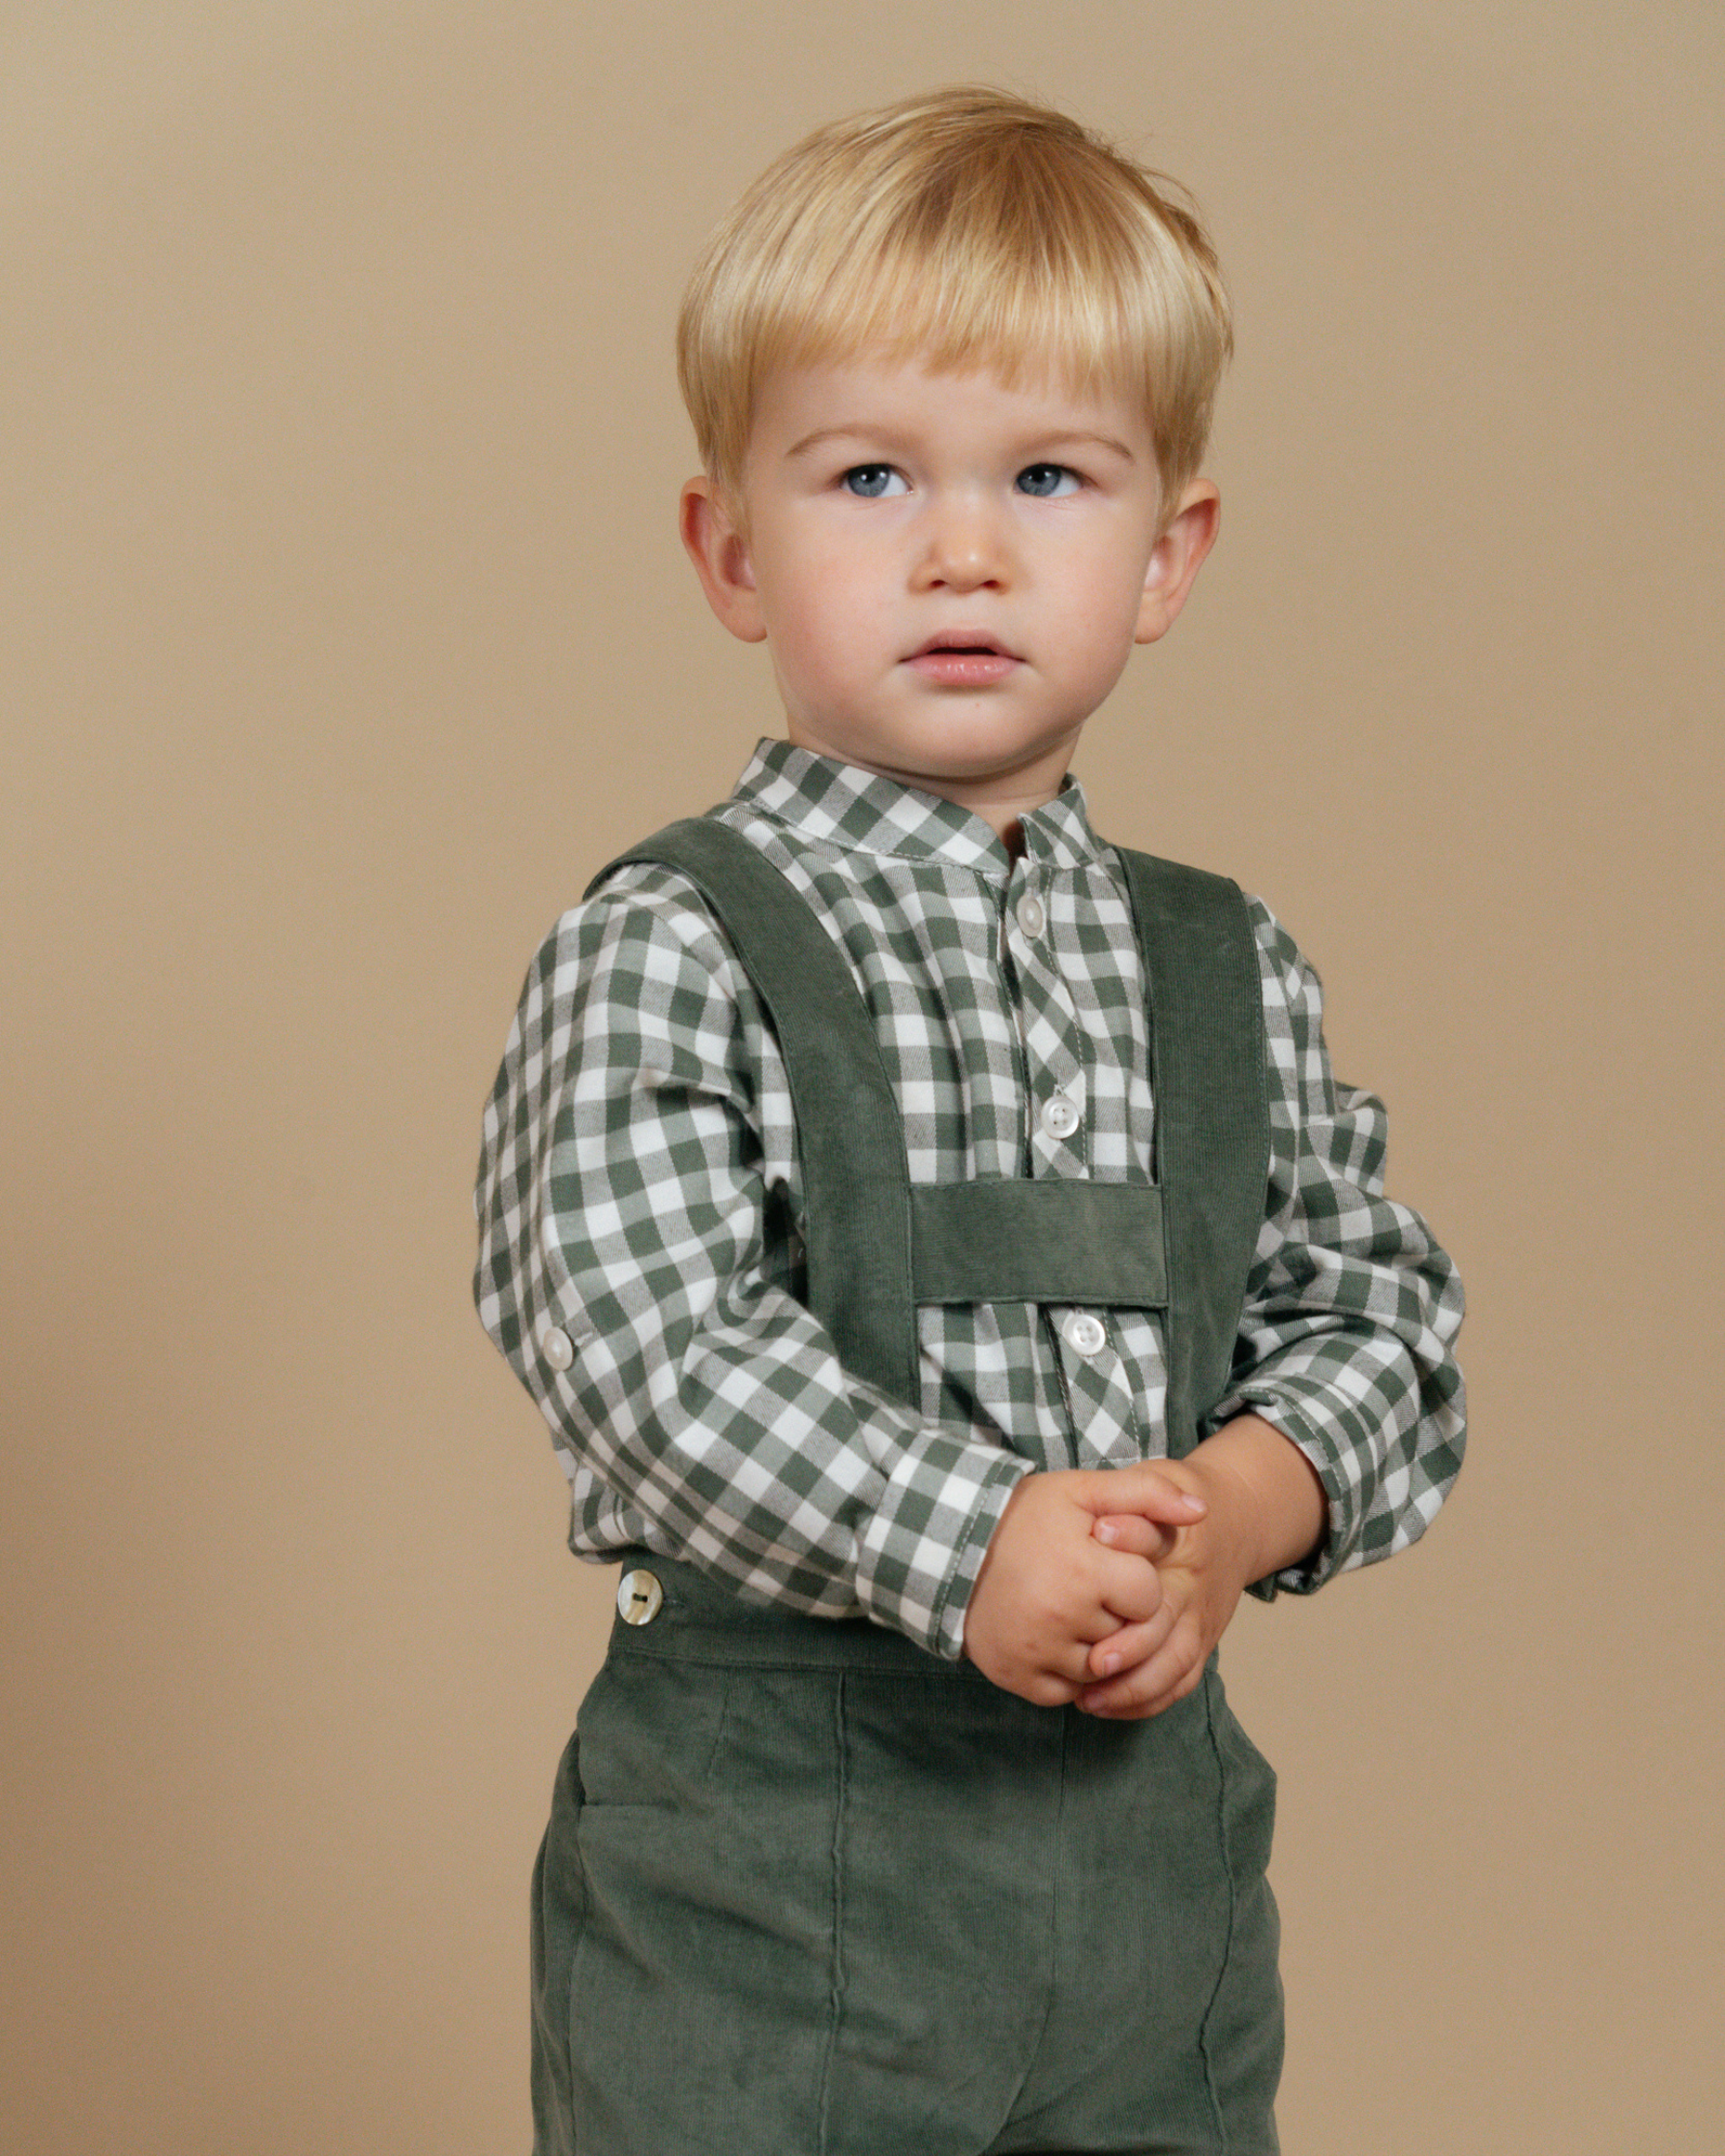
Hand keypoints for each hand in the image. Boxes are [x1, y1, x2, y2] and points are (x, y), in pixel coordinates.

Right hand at [963, 1465, 1206, 1706]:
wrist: (949, 1546)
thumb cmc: (1024, 1516)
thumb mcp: (1083, 1490)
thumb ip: (1147, 1494)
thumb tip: (1201, 1512)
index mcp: (1085, 1573)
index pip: (1147, 1596)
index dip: (1132, 1579)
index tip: (1106, 1563)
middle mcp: (1063, 1620)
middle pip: (1128, 1634)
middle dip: (1115, 1612)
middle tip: (1083, 1584)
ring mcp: (1039, 1654)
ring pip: (1103, 1669)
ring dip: (1096, 1644)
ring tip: (1067, 1607)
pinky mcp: (1019, 1678)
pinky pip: (1069, 1692)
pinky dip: (1067, 1671)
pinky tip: (1051, 1635)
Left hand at [1078, 1414, 1327, 1719]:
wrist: (1238, 1519)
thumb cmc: (1181, 1500)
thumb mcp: (1161, 1479)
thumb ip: (1137, 1497)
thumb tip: (1104, 1530)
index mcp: (1182, 1548)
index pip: (1154, 1558)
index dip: (1126, 1558)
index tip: (1094, 1568)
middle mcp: (1193, 1592)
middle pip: (1170, 1631)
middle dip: (1132, 1651)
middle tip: (1093, 1663)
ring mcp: (1200, 1623)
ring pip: (1176, 1667)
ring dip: (1134, 1690)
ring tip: (1089, 1700)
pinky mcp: (1200, 1643)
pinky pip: (1180, 1683)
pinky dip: (1147, 1701)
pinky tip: (1106, 1705)